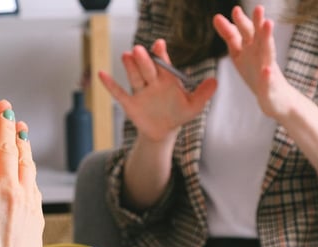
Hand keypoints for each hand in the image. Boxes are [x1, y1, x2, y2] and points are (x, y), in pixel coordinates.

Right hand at [0, 100, 44, 246]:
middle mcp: (7, 191)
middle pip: (7, 148)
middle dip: (5, 126)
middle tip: (5, 110)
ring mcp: (26, 200)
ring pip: (25, 162)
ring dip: (21, 141)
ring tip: (19, 128)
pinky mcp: (37, 212)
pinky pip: (34, 180)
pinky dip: (29, 164)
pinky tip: (27, 161)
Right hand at [99, 39, 216, 144]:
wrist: (164, 131)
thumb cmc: (179, 114)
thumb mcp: (193, 106)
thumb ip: (203, 93)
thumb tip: (215, 81)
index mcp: (167, 79)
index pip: (163, 64)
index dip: (161, 54)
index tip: (159, 44)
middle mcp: (152, 81)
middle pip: (147, 69)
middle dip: (144, 60)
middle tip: (140, 50)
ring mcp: (140, 91)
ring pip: (134, 77)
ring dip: (130, 67)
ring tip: (126, 55)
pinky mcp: (130, 103)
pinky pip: (119, 93)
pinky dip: (110, 85)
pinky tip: (102, 74)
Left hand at [213, 5, 295, 118]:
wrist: (275, 98)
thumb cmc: (256, 72)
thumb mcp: (240, 52)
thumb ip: (230, 35)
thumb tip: (216, 17)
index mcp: (251, 47)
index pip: (244, 32)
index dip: (239, 22)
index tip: (234, 10)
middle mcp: (261, 54)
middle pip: (258, 36)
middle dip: (257, 23)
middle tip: (258, 8)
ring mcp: (267, 69)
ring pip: (268, 52)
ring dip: (268, 39)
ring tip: (268, 24)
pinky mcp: (270, 86)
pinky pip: (268, 81)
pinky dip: (267, 76)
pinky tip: (266, 71)